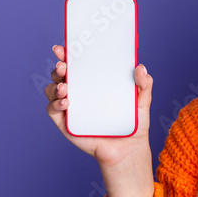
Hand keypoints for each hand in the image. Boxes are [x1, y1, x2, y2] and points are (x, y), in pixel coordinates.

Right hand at [44, 44, 155, 196]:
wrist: (128, 149)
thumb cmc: (133, 122)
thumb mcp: (142, 101)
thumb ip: (144, 84)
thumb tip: (141, 67)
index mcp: (93, 81)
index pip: (77, 63)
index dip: (68, 53)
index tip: (64, 47)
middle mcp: (79, 91)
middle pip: (61, 74)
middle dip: (59, 66)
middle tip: (64, 66)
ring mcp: (70, 106)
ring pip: (53, 90)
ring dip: (55, 86)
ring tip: (66, 88)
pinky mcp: (65, 123)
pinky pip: (53, 110)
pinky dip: (55, 104)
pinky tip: (67, 103)